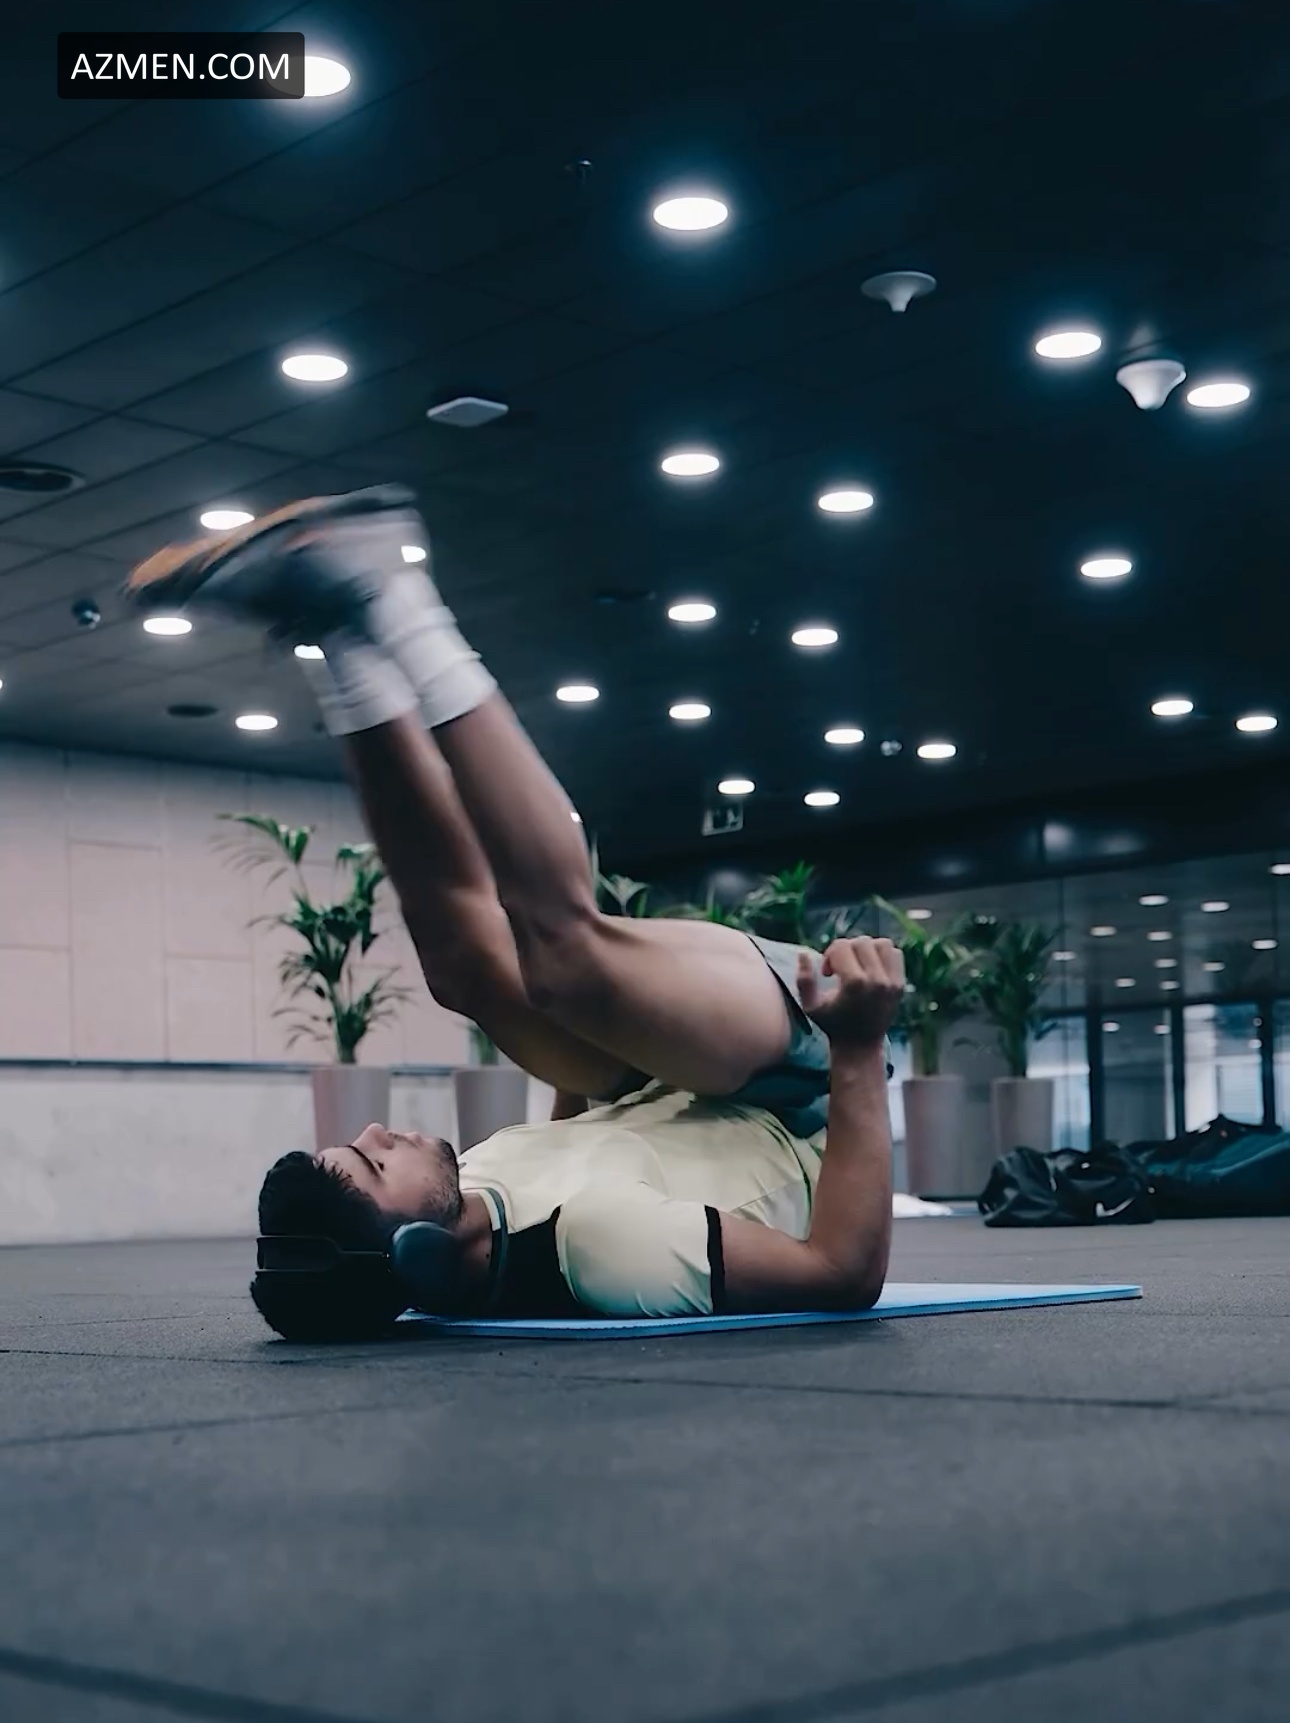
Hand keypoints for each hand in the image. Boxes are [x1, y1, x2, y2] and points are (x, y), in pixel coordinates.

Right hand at [797, 937, 904, 1051]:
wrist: (861, 1045)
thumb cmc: (833, 1024)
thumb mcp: (811, 1006)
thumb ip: (804, 980)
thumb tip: (803, 953)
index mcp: (854, 983)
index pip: (841, 946)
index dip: (829, 956)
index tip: (827, 973)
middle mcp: (876, 980)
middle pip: (861, 942)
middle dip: (846, 950)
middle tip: (840, 969)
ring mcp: (892, 982)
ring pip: (881, 943)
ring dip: (866, 948)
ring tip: (857, 964)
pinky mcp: (900, 984)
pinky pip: (895, 954)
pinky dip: (882, 954)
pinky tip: (870, 967)